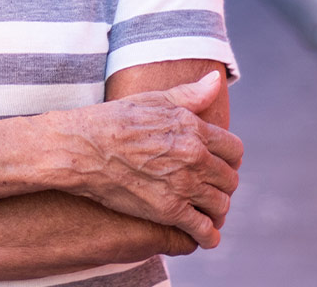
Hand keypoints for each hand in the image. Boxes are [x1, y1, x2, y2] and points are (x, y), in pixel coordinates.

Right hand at [54, 71, 242, 247]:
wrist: (81, 148)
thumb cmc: (113, 120)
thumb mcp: (153, 99)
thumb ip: (189, 94)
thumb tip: (216, 80)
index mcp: (194, 128)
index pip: (234, 150)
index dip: (229, 159)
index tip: (220, 165)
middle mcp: (194, 157)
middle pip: (230, 180)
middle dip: (223, 185)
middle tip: (211, 189)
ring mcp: (182, 185)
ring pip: (221, 205)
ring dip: (217, 210)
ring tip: (207, 212)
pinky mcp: (168, 210)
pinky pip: (203, 230)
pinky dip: (208, 235)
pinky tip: (203, 235)